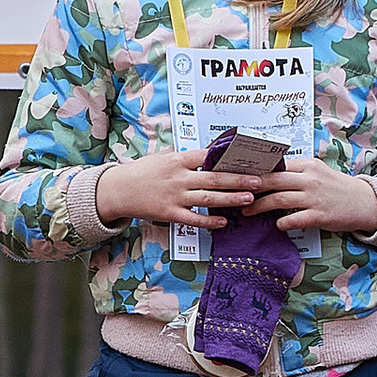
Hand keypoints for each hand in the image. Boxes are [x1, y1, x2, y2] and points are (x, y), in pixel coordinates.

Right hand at [92, 149, 264, 233]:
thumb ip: (183, 157)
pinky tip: (223, 222)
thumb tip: (208, 154)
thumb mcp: (161, 157)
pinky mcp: (169, 213)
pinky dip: (209, 221)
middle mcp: (178, 178)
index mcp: (177, 160)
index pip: (207, 156)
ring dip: (230, 199)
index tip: (246, 159)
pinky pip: (193, 219)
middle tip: (258, 181)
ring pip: (208, 198)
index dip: (228, 158)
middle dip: (238, 180)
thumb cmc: (141, 172)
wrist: (117, 190)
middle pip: (214, 178)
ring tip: (249, 199)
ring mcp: (174, 196)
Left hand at [243, 160, 376, 239]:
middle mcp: (310, 179)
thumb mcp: (318, 173)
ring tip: (246, 211)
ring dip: (258, 206)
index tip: (237, 176)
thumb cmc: (338, 188)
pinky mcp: (320, 215)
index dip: (254, 170)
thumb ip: (296, 172)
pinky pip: (292, 219)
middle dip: (250, 188)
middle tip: (234, 194)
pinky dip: (281, 223)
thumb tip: (267, 174)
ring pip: (278, 199)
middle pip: (272, 180)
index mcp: (308, 165)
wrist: (366, 203)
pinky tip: (277, 225)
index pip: (276, 165)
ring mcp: (314, 197)